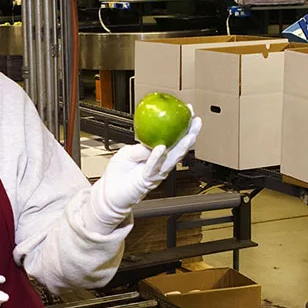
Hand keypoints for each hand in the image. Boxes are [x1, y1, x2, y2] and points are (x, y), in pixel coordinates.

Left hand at [85, 105, 201, 229]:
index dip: (182, 127)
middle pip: (179, 148)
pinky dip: (157, 157)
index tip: (188, 113)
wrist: (110, 194)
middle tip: (197, 121)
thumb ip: (140, 147)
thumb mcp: (127, 153)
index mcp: (156, 155)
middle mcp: (160, 164)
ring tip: (190, 134)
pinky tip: (162, 148)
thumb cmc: (118, 174)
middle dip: (190, 135)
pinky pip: (153, 167)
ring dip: (182, 146)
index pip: (172, 139)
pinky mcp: (147, 180)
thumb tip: (152, 141)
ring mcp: (156, 173)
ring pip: (172, 158)